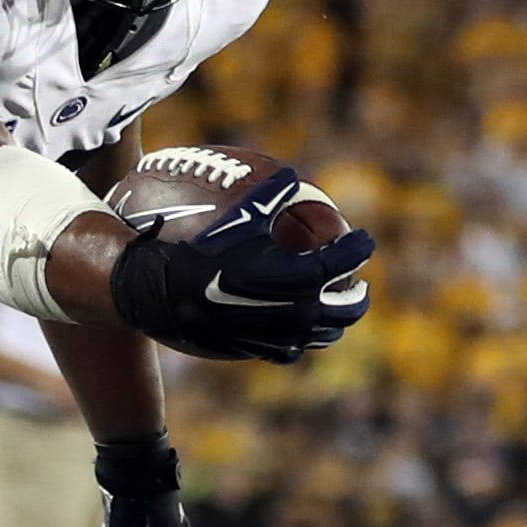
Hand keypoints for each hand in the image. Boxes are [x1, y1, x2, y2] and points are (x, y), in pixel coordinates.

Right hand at [109, 166, 373, 362]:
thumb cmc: (196, 249)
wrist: (160, 292)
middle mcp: (288, 309)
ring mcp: (274, 334)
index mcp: (288, 275)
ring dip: (335, 323)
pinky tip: (298, 332)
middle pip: (342, 309)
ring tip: (336, 310)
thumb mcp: (234, 218)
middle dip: (357, 297)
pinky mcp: (255, 349)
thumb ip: (266, 197)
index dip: (357, 249)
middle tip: (360, 285)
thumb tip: (291, 175)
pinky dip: (300, 341)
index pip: (338, 263)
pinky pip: (289, 351)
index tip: (366, 240)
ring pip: (321, 335)